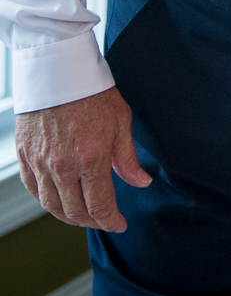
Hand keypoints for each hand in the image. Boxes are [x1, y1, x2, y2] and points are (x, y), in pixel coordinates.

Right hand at [16, 87, 151, 230]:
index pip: (100, 207)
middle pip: (75, 212)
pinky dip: (46, 200)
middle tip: (104, 219)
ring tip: (83, 214)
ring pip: (51, 206)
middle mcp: (62, 167)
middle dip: (93, 222)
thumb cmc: (93, 93)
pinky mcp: (24, 156)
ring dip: (69, 216)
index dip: (112, 222)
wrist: (60, 70)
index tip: (119, 224)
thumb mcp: (121, 122)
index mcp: (90, 159)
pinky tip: (59, 199)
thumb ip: (128, 159)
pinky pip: (33, 190)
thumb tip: (141, 183)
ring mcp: (40, 163)